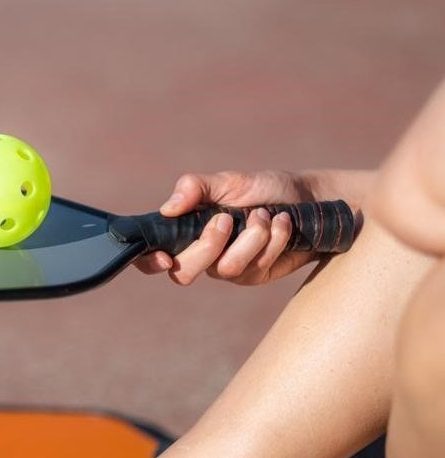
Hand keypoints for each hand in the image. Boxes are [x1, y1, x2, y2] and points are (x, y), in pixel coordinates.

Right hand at [133, 169, 372, 284]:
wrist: (309, 201)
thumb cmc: (264, 189)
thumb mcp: (229, 181)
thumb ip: (195, 188)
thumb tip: (168, 208)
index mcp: (185, 230)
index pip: (151, 256)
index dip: (148, 262)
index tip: (163, 256)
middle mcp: (201, 254)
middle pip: (184, 273)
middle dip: (208, 244)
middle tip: (228, 219)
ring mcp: (227, 268)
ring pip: (226, 268)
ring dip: (251, 237)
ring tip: (266, 215)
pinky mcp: (255, 275)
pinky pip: (256, 266)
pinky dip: (273, 239)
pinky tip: (282, 223)